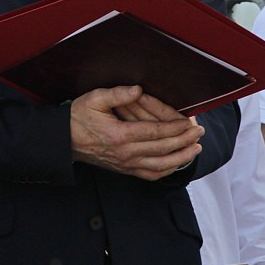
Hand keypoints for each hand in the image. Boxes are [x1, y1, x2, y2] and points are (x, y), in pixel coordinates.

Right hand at [70, 86, 203, 179]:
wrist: (64, 141)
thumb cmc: (79, 117)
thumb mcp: (95, 99)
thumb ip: (118, 94)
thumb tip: (139, 89)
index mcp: (119, 135)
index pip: (155, 132)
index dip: (175, 128)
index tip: (189, 121)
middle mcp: (125, 153)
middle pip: (162, 150)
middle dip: (184, 141)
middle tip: (200, 132)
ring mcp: (125, 165)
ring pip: (160, 166)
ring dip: (181, 158)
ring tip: (196, 149)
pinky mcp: (124, 170)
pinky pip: (150, 175)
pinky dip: (167, 171)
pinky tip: (177, 163)